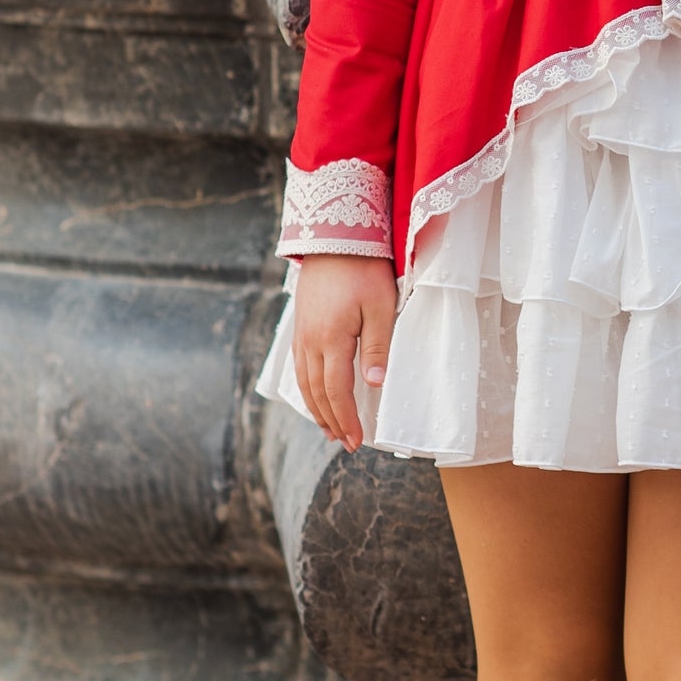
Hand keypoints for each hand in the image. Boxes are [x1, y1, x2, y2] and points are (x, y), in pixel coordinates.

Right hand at [291, 255, 396, 450]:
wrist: (334, 237)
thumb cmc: (364, 270)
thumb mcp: (381, 307)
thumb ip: (377, 347)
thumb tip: (374, 385)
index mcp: (331, 339)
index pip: (336, 391)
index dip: (346, 418)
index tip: (356, 440)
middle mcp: (309, 341)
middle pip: (316, 393)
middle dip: (331, 421)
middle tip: (346, 443)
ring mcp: (301, 334)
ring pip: (303, 382)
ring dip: (316, 409)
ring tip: (329, 429)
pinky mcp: (300, 326)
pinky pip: (299, 367)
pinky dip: (307, 388)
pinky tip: (315, 396)